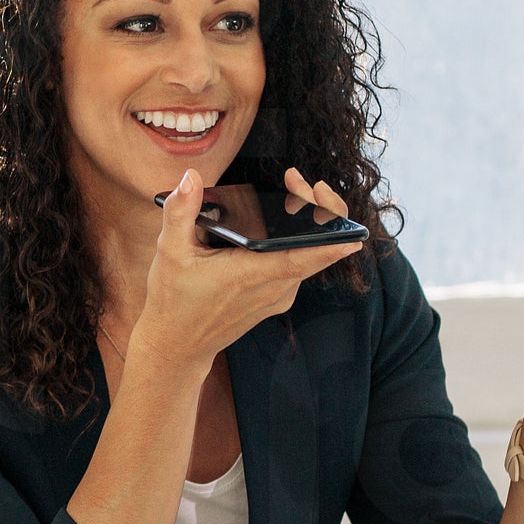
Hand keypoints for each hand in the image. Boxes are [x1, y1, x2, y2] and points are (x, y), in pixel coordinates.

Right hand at [134, 167, 361, 377]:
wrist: (176, 345)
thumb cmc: (173, 301)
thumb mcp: (169, 252)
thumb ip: (180, 211)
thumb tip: (190, 178)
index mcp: (251, 276)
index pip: (302, 260)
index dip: (331, 246)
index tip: (354, 234)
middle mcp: (272, 289)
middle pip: (312, 251)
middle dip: (318, 212)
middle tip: (300, 183)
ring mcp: (277, 297)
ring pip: (307, 258)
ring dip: (308, 227)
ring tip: (294, 193)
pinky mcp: (275, 299)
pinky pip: (297, 267)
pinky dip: (298, 244)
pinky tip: (283, 221)